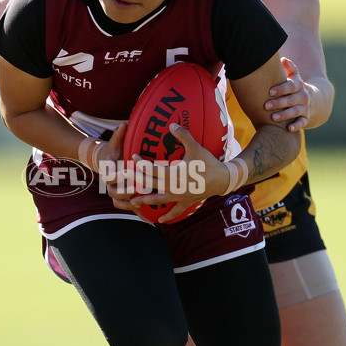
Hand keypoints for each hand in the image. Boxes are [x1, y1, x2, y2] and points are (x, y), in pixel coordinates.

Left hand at [113, 123, 227, 223]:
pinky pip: (175, 211)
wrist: (222, 180)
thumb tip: (171, 125)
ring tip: (132, 203)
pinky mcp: (185, 202)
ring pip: (157, 200)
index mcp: (172, 174)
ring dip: (144, 201)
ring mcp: (178, 197)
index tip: (132, 157)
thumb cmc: (208, 163)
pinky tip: (160, 220)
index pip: (151, 169)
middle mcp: (172, 187)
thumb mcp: (196, 147)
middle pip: (149, 184)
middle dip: (135, 181)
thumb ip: (183, 135)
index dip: (140, 163)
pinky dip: (167, 216)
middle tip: (123, 178)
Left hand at [264, 56, 309, 131]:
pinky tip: (289, 129)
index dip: (281, 89)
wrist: (315, 100)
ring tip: (273, 118)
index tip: (270, 91)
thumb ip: (289, 68)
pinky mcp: (306, 118)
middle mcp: (303, 96)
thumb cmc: (296, 88)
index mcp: (298, 85)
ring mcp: (305, 107)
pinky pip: (302, 122)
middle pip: (291, 99)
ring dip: (285, 115)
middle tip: (266, 106)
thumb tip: (283, 59)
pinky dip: (297, 125)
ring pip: (295, 111)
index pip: (291, 86)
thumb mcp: (295, 77)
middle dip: (279, 103)